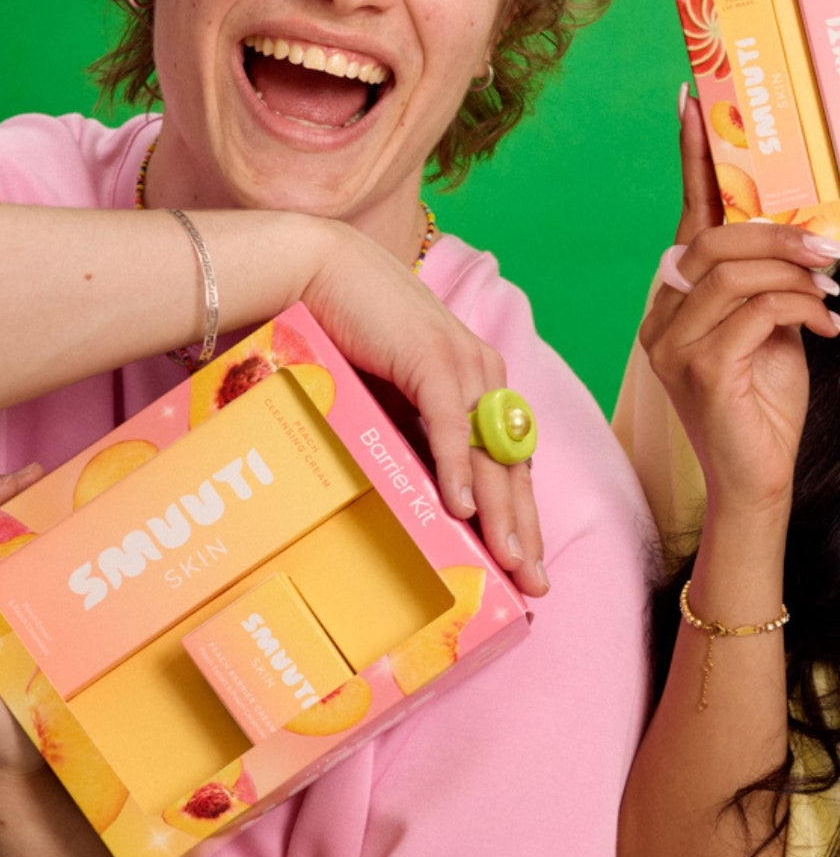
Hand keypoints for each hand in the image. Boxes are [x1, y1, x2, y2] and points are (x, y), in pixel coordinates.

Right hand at [302, 224, 544, 596]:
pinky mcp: (431, 360)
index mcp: (478, 384)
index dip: (521, 515)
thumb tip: (421, 494)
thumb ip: (411, 435)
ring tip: (509, 562)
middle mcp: (482, 375)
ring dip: (501, 511)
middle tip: (534, 584)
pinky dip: (456, 467)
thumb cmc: (350, 332)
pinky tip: (462, 507)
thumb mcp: (389, 397)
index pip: (508, 461)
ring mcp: (462, 366)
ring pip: (489, 453)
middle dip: (524, 528)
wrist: (322, 272)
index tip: (525, 566)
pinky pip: (449, 425)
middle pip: (510, 465)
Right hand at [639, 94, 839, 512]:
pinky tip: (825, 327)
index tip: (694, 100)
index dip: (692, 158)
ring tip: (833, 287)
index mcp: (677, 299)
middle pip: (710, 240)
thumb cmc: (762, 403)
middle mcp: (662, 315)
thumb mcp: (773, 328)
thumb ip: (771, 284)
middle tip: (829, 248)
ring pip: (732, 273)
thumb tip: (807, 237)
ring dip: (795, 272)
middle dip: (777, 233)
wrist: (755, 479)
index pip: (686, 218)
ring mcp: (672, 344)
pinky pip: (753, 314)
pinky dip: (799, 310)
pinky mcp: (697, 370)